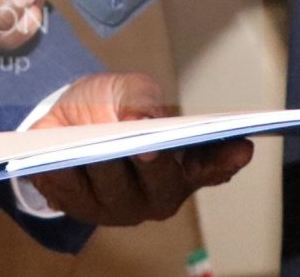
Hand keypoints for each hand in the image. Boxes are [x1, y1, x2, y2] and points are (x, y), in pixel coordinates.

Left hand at [23, 71, 252, 225]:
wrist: (64, 117)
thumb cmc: (110, 105)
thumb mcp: (129, 89)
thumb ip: (141, 99)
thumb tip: (142, 120)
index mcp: (182, 166)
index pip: (210, 168)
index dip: (225, 160)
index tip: (242, 145)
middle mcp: (156, 194)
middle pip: (160, 184)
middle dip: (154, 165)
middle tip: (150, 146)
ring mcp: (119, 207)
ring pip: (114, 191)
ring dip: (105, 169)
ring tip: (94, 149)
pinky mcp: (80, 209)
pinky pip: (71, 194)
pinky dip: (65, 175)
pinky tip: (56, 159)